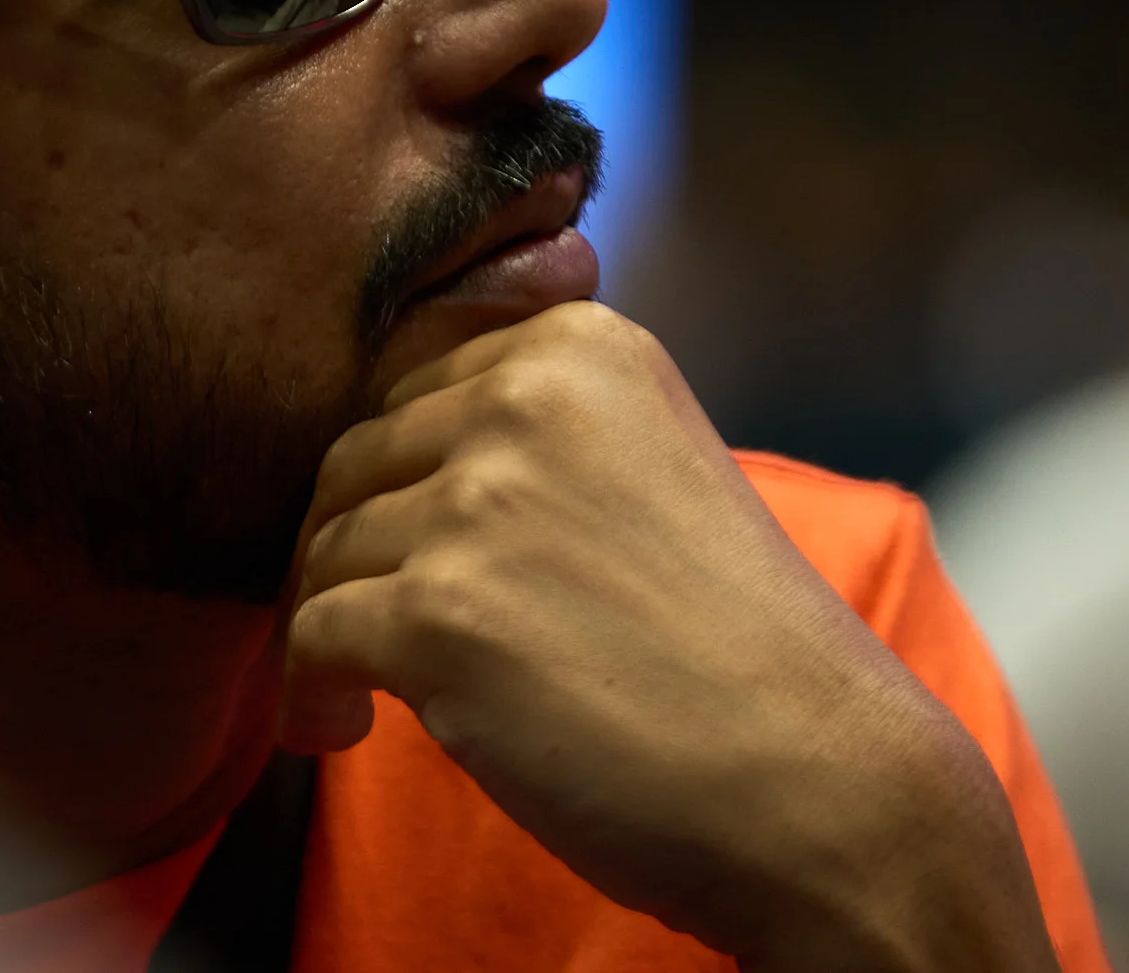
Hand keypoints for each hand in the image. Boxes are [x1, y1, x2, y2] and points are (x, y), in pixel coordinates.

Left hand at [280, 301, 1057, 972]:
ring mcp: (481, 504)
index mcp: (583, 347)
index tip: (412, 545)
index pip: (411, 384)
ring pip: (326, 550)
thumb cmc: (732, 647)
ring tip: (365, 695)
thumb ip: (537, 433)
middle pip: (354, 460)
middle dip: (352, 548)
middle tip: (371, 628)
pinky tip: (344, 731)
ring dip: (331, 628)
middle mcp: (526, 398)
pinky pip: (309, 636)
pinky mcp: (439, 614)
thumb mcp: (647, 469)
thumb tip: (387, 445)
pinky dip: (309, 693)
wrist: (819, 780)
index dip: (396, 476)